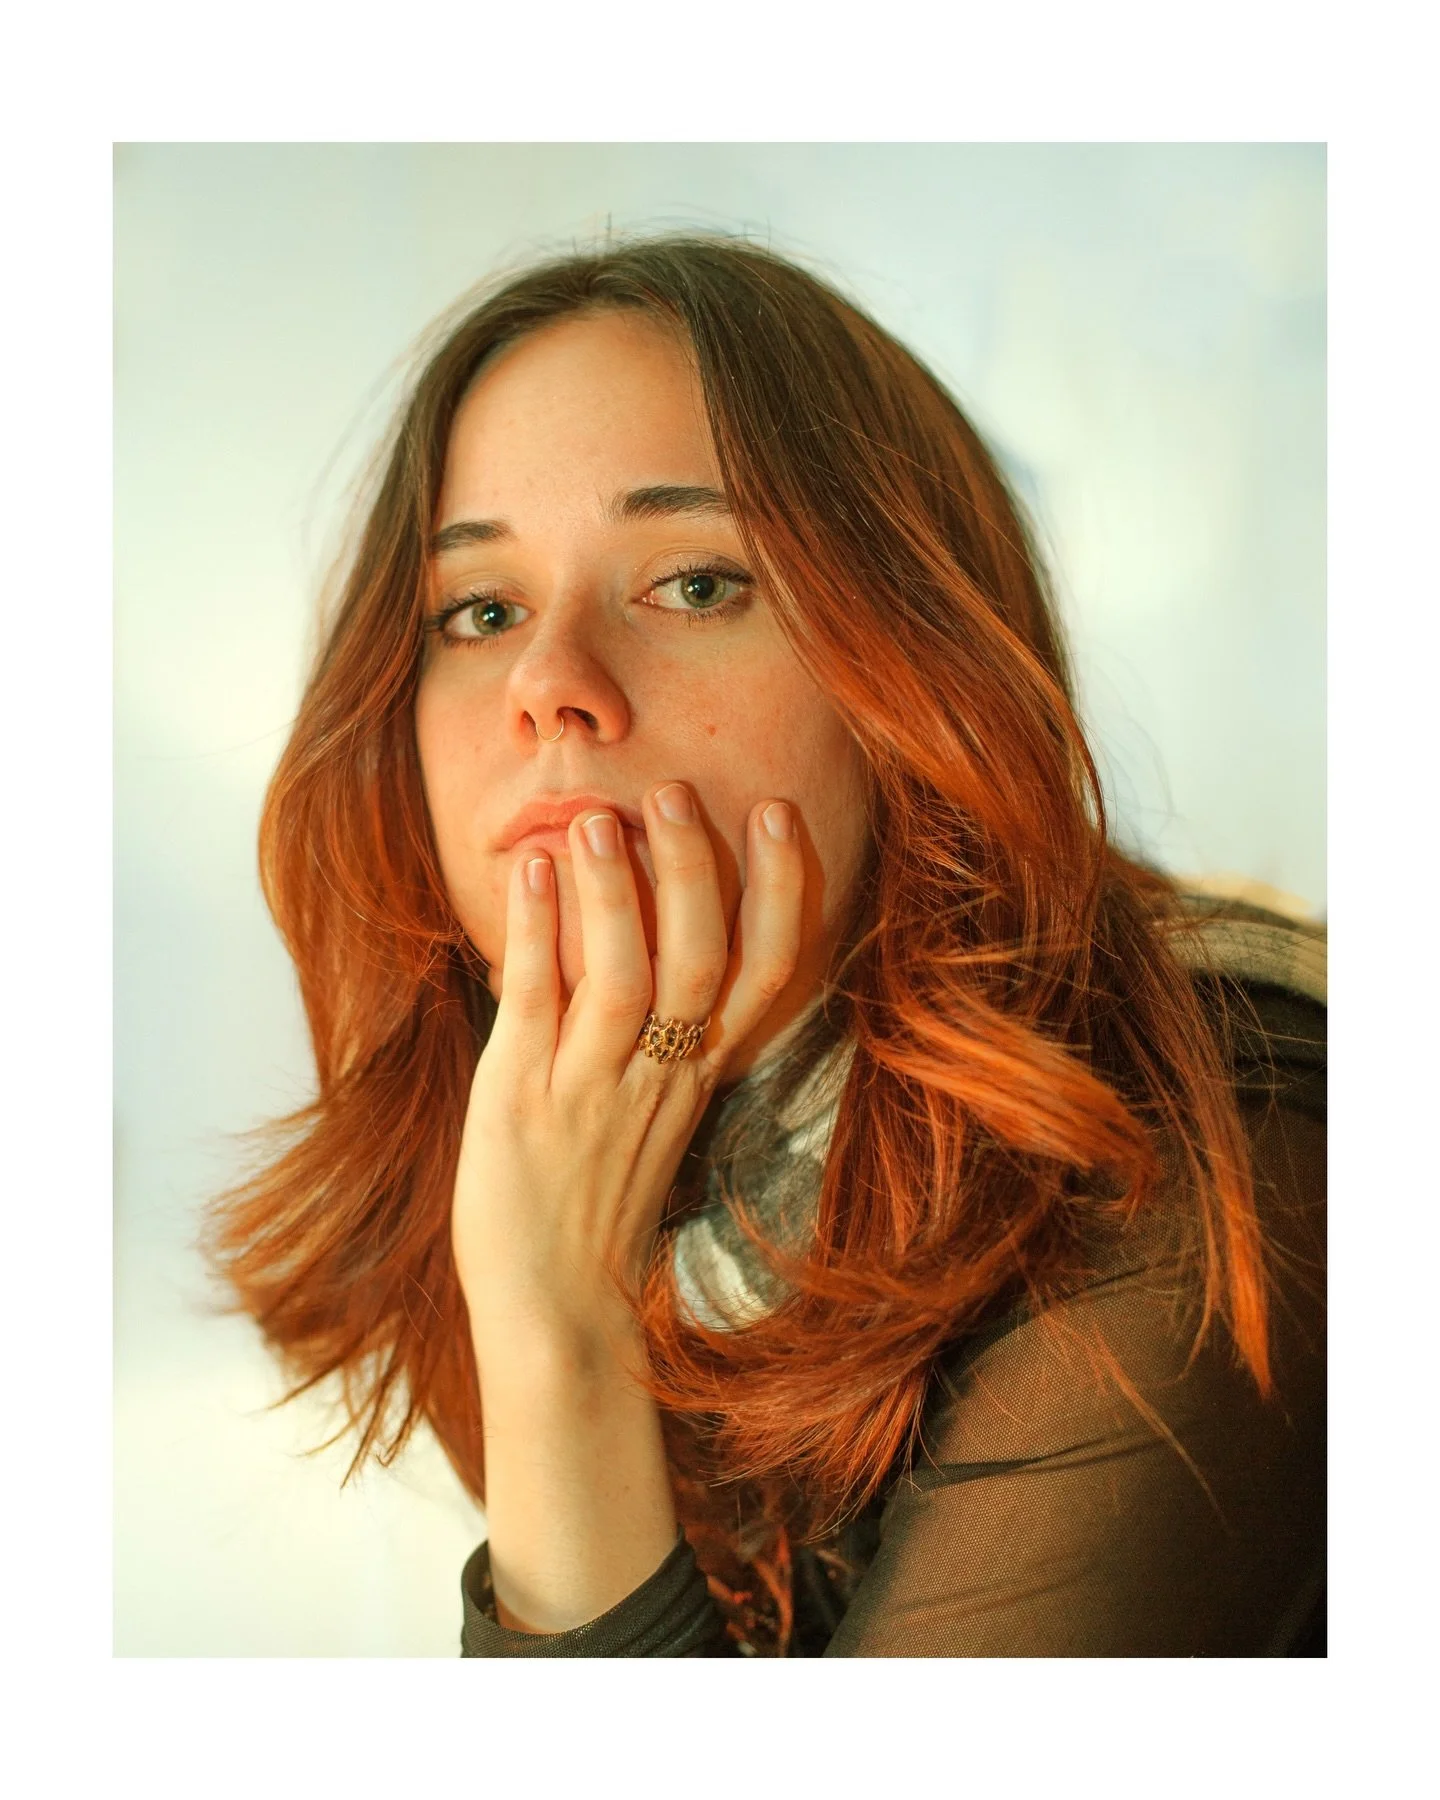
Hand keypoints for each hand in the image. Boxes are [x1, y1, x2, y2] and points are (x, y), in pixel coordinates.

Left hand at [451, 781, 804, 1344]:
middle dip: (697, 868)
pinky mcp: (522, 1102)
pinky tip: (529, 870)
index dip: (781, 889)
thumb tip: (641, 937)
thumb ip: (662, 1036)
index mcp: (699, 1075)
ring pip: (623, 974)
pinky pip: (535, 1003)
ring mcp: (591, 1089)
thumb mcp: (654, 1116)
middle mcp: (657, 1077)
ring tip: (598, 817)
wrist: (558, 1314)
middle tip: (676, 792)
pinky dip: (536, 931)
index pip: (767, 973)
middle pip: (700, 959)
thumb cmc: (601, 1210)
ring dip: (613, 889)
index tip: (777, 813)